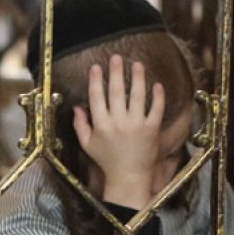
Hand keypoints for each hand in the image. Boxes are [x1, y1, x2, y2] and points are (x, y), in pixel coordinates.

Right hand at [74, 54, 165, 209]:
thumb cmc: (107, 161)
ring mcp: (136, 125)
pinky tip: (156, 84)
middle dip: (115, 72)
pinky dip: (157, 96)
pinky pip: (156, 109)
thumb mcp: (87, 145)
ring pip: (136, 96)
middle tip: (116, 57)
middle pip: (116, 92)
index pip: (96, 97)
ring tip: (137, 64)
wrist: (129, 177)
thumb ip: (80, 125)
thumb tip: (76, 107)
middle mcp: (118, 122)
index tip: (96, 66)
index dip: (96, 80)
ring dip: (137, 78)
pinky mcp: (151, 129)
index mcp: (101, 125)